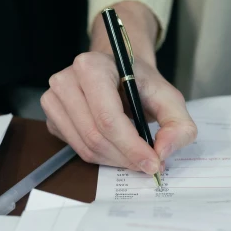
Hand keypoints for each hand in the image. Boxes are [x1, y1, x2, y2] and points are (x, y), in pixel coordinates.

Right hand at [41, 1, 197, 173]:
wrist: (121, 74)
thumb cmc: (142, 84)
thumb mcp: (169, 98)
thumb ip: (178, 125)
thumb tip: (162, 152)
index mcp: (92, 66)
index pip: (108, 117)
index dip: (131, 146)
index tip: (153, 163)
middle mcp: (65, 80)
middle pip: (95, 135)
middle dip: (126, 157)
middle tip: (149, 164)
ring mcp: (53, 99)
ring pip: (85, 147)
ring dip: (115, 159)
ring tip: (136, 155)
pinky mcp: (52, 118)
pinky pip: (77, 149)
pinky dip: (102, 156)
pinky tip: (117, 146)